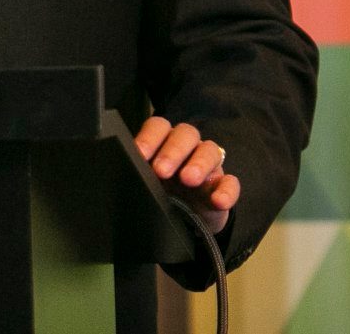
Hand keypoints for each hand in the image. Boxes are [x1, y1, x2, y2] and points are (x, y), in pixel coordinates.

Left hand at [134, 116, 236, 235]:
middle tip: (161, 170)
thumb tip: (118, 171)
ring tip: (189, 180)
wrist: (186, 223)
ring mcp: (209, 165)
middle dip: (173, 151)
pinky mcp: (224, 186)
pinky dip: (226, 191)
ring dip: (199, 164)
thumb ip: (136, 173)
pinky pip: (231, 182)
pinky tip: (218, 201)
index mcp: (164, 141)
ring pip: (210, 151)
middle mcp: (188, 147)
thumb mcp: (147, 182)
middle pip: (185, 134)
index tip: (140, 155)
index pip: (158, 127)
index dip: (149, 137)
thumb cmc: (161, 193)